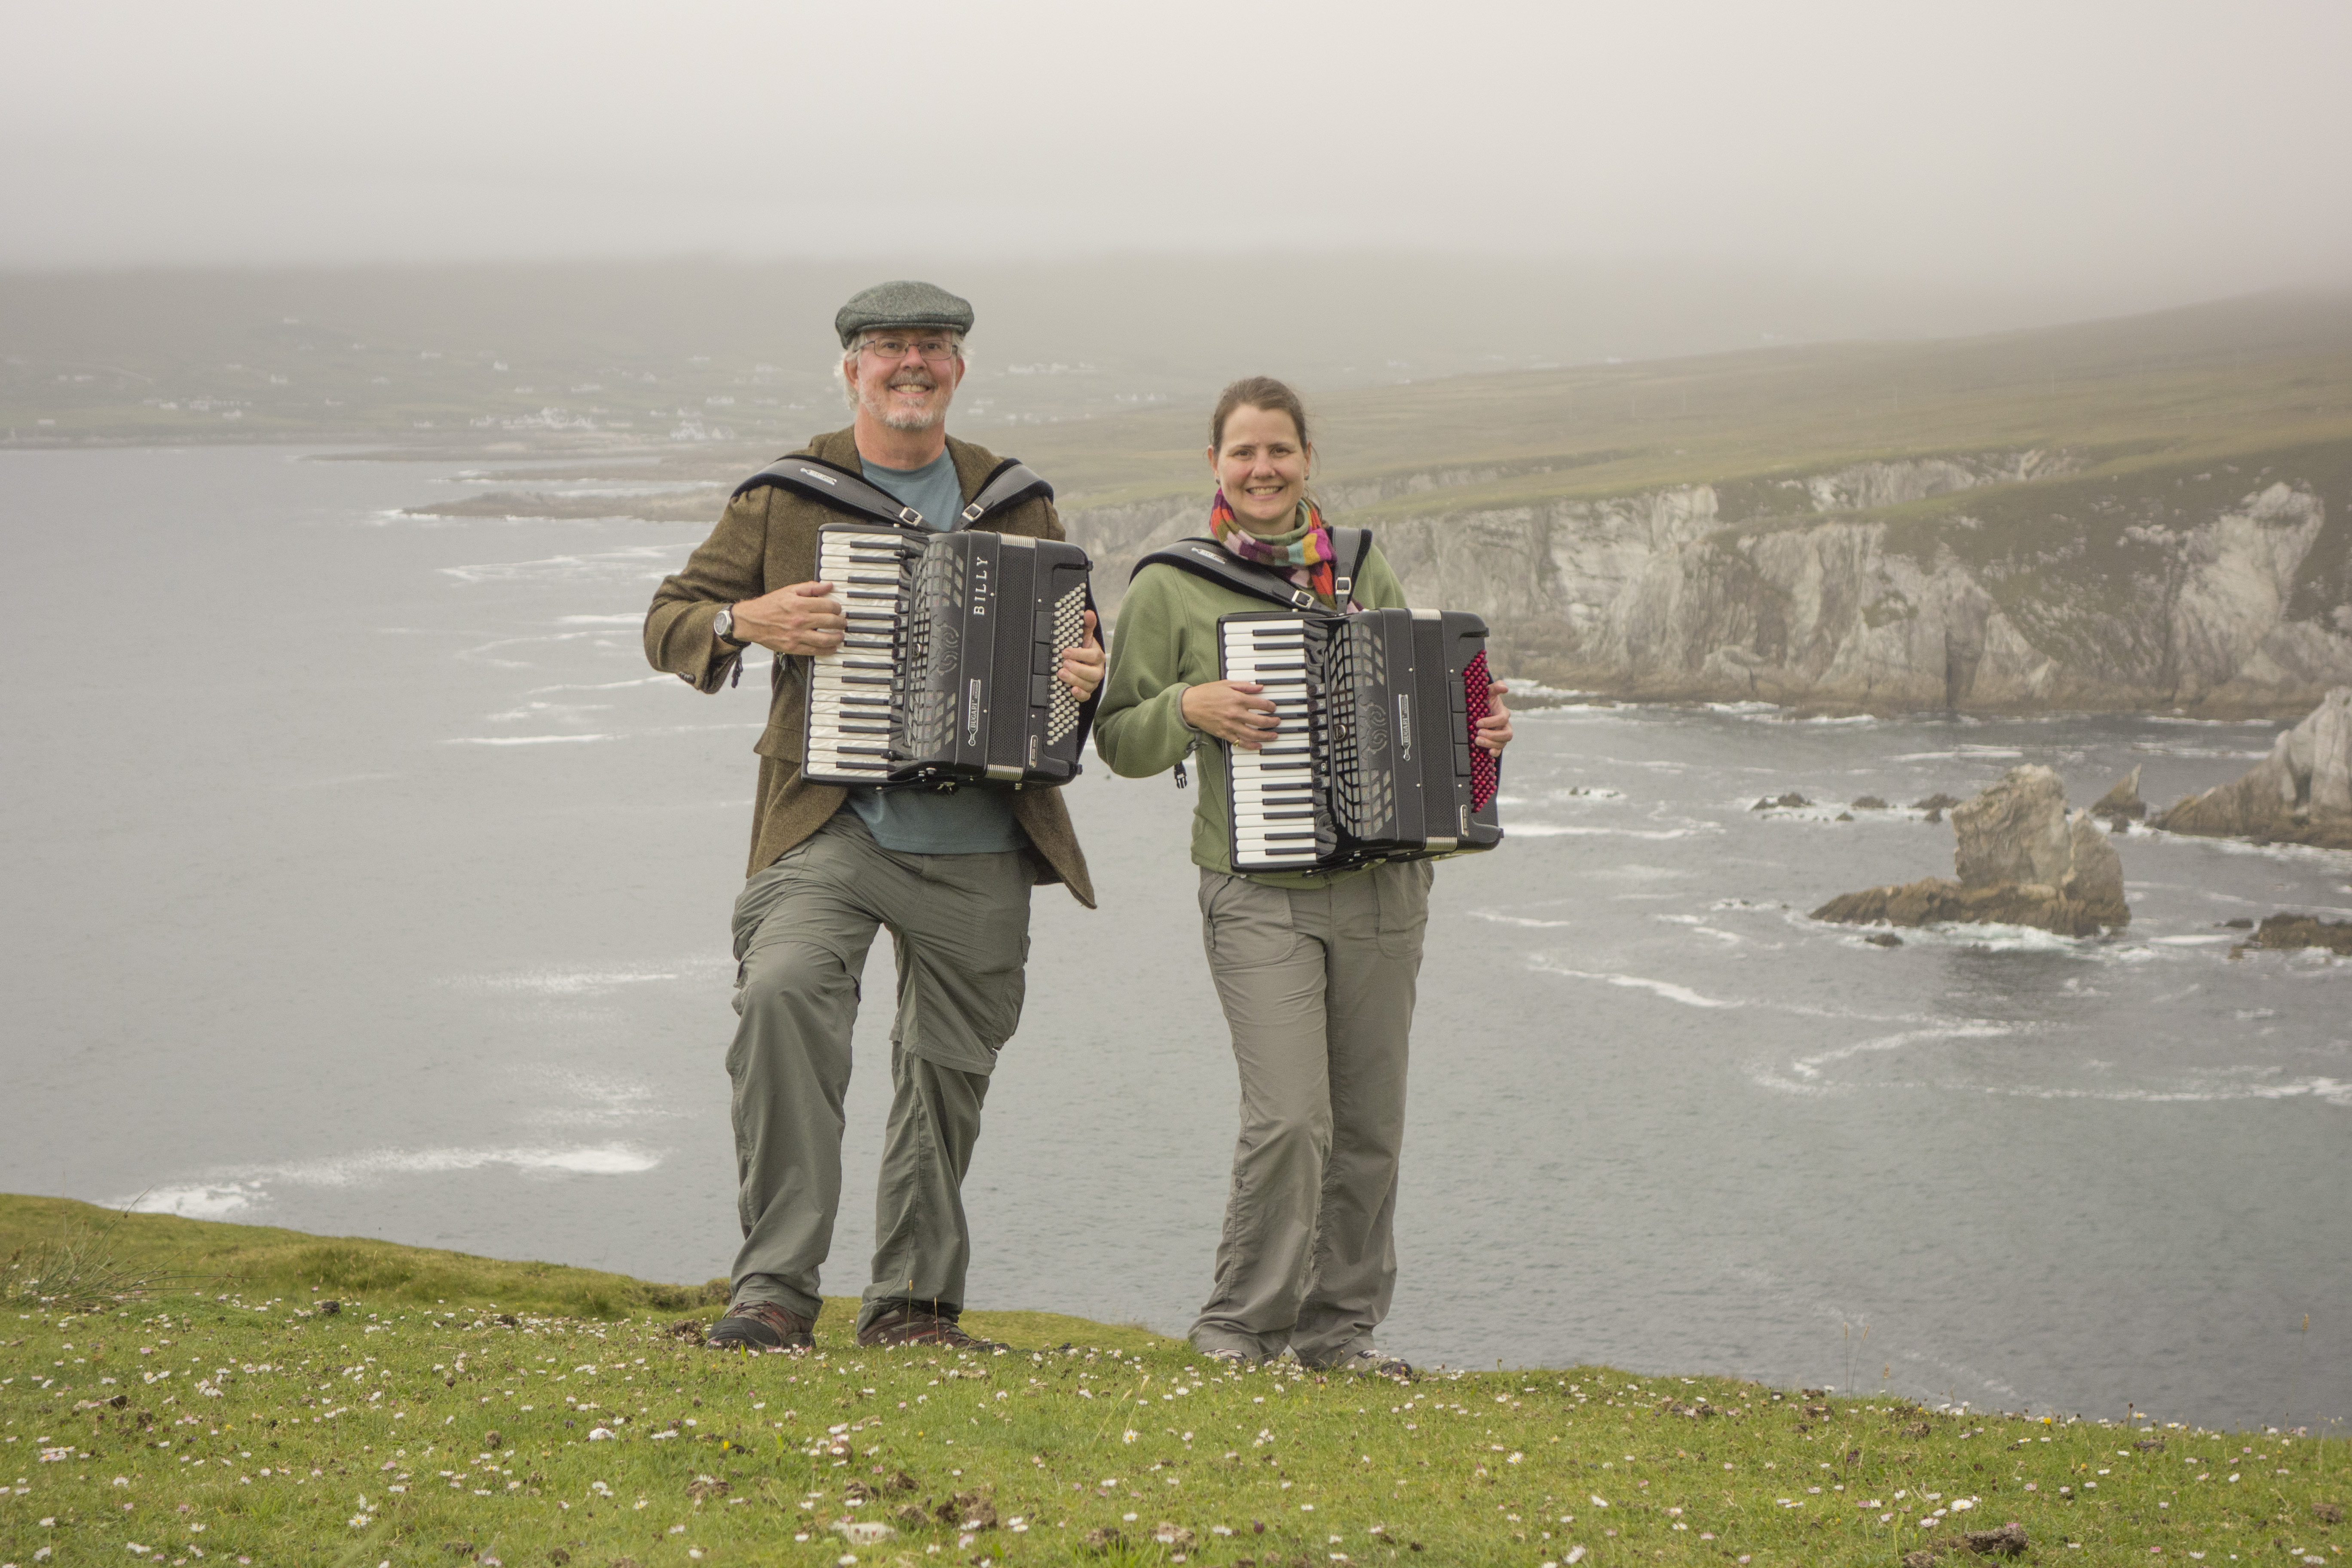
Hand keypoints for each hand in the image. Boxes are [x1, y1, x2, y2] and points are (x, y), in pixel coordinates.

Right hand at [730, 580, 845, 655]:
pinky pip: (815, 651)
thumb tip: (828, 586)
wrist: (750, 621)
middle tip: (843, 622)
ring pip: (825, 639)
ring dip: (837, 637)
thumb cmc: (769, 605)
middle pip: (830, 622)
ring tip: (841, 635)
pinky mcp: (793, 647)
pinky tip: (832, 647)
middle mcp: (799, 620)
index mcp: (799, 604)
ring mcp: (797, 635)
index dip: (837, 607)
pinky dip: (827, 650)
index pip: (828, 606)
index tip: (838, 609)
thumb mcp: (789, 591)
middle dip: (841, 622)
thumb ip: (810, 587)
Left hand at [1059, 610, 1103, 700]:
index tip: (1065, 651)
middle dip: (1077, 669)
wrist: (1082, 663)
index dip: (1080, 654)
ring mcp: (1093, 682)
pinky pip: (1086, 696)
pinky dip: (1080, 694)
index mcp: (1097, 656)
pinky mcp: (1087, 691)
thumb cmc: (1083, 650)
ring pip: (1089, 685)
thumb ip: (1086, 626)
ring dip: (1074, 680)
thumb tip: (1088, 613)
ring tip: (1061, 673)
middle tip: (1063, 663)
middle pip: (1093, 673)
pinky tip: (1072, 689)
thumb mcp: (1084, 637)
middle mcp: (1097, 670)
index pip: (1093, 656)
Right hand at [1182, 680, 1279, 749]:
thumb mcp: (1226, 684)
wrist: (1189, 705)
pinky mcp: (1224, 734)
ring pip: (1253, 734)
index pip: (1261, 704)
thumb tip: (1259, 687)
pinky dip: (1251, 745)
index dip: (1270, 706)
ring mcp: (1230, 725)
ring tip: (1273, 735)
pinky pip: (1241, 742)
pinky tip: (1258, 744)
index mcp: (1237, 698)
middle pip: (1260, 721)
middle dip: (1272, 722)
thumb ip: (1244, 686)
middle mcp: (1235, 713)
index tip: (1273, 708)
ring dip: (1266, 735)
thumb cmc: (1206, 693)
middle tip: (1277, 722)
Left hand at [1475, 680, 1513, 753]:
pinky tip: (1489, 753)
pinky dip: (1495, 752)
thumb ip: (1495, 687)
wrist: (1480, 710)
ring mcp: (1502, 736)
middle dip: (1492, 735)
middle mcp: (1505, 726)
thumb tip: (1505, 687)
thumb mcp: (1488, 693)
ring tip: (1477, 741)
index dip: (1491, 722)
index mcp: (1503, 713)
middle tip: (1478, 733)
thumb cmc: (1485, 701)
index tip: (1478, 723)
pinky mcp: (1497, 743)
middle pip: (1506, 734)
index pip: (1502, 719)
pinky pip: (1500, 750)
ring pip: (1503, 743)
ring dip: (1490, 743)